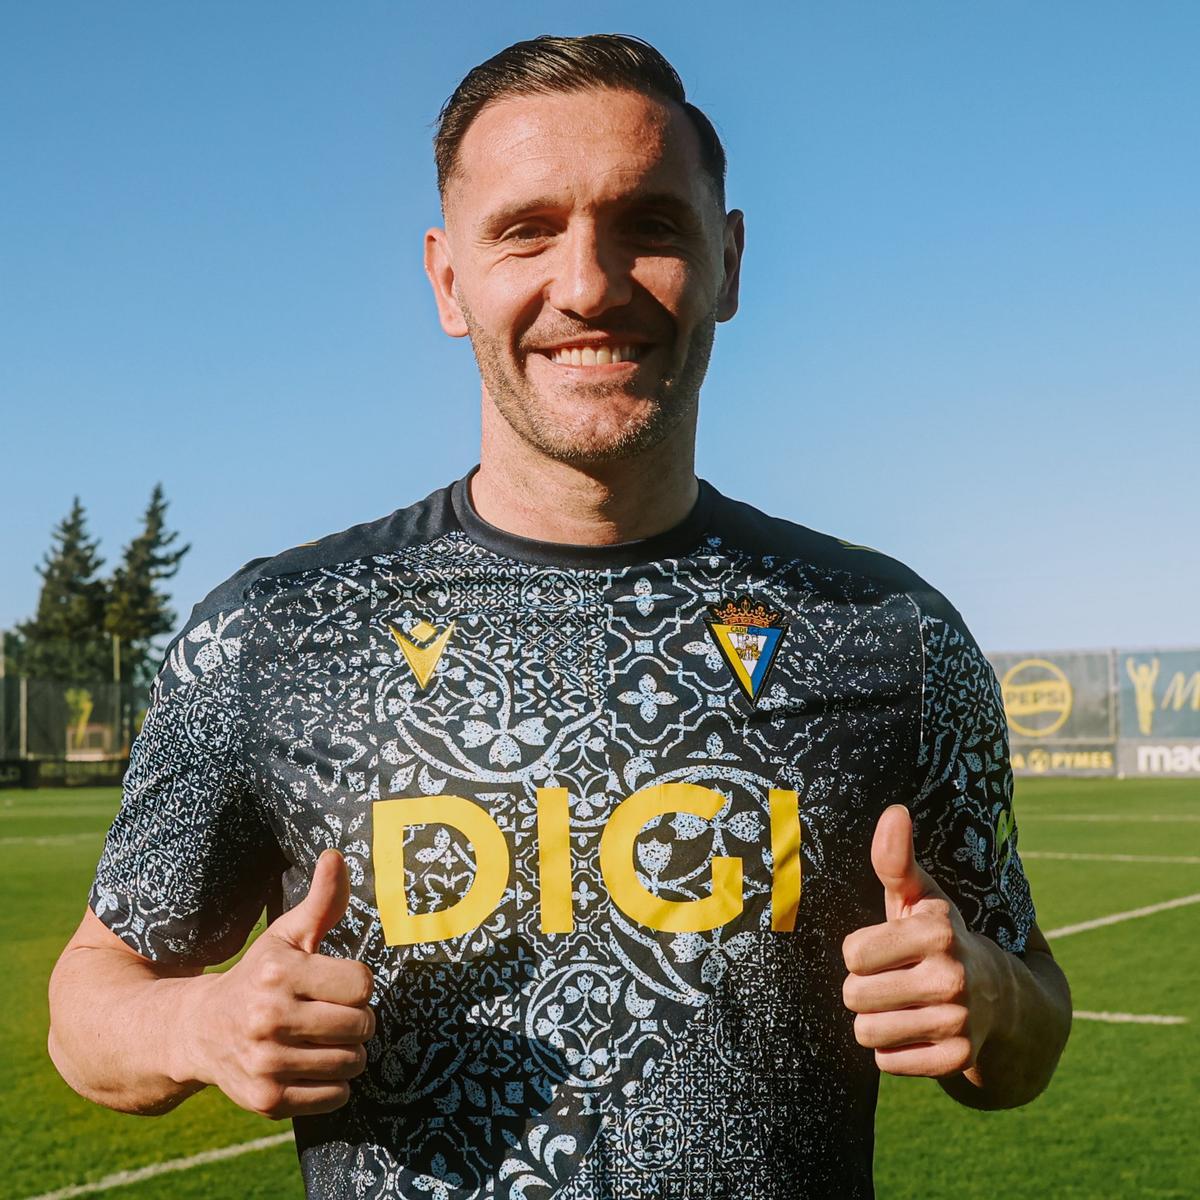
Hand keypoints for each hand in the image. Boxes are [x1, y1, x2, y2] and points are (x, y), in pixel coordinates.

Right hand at [178, 849, 375, 1118]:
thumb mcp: (284, 935)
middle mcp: (268, 1019)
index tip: (337, 982)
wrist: (199, 1032)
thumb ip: (320, 900)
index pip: (362, 984)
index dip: (357, 983)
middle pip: (361, 1025)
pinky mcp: (266, 1101)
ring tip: (325, 1039)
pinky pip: (334, 1097)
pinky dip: (333, 1085)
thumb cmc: (257, 975)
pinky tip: (311, 1065)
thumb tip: (337, 855)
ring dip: (349, 1052)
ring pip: (352, 1063)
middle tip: (334, 1013)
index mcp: (279, 973)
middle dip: (357, 1019)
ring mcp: (266, 1063)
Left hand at [841, 805, 999, 1077]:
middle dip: (864, 988)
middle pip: (854, 995)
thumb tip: (895, 810)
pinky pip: (886, 1062)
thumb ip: (895, 858)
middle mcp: (952, 977)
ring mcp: (959, 1022)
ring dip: (874, 1020)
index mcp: (937, 932)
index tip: (887, 947)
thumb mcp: (919, 896)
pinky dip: (892, 1051)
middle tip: (893, 979)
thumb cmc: (939, 938)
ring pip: (866, 1032)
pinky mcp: (957, 1059)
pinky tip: (915, 1030)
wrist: (1001, 997)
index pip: (852, 952)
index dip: (861, 951)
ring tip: (901, 1004)